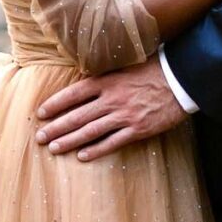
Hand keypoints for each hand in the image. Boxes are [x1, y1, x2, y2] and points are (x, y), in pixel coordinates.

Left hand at [35, 56, 189, 159]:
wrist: (182, 79)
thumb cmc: (154, 68)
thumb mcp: (126, 65)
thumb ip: (106, 75)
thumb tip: (85, 80)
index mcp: (108, 80)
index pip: (74, 94)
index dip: (56, 104)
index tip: (41, 112)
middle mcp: (112, 99)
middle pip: (77, 115)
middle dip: (56, 127)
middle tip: (39, 136)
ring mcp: (125, 116)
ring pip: (90, 131)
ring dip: (69, 140)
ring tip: (54, 147)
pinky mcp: (138, 129)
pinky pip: (113, 142)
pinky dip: (96, 150)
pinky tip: (82, 156)